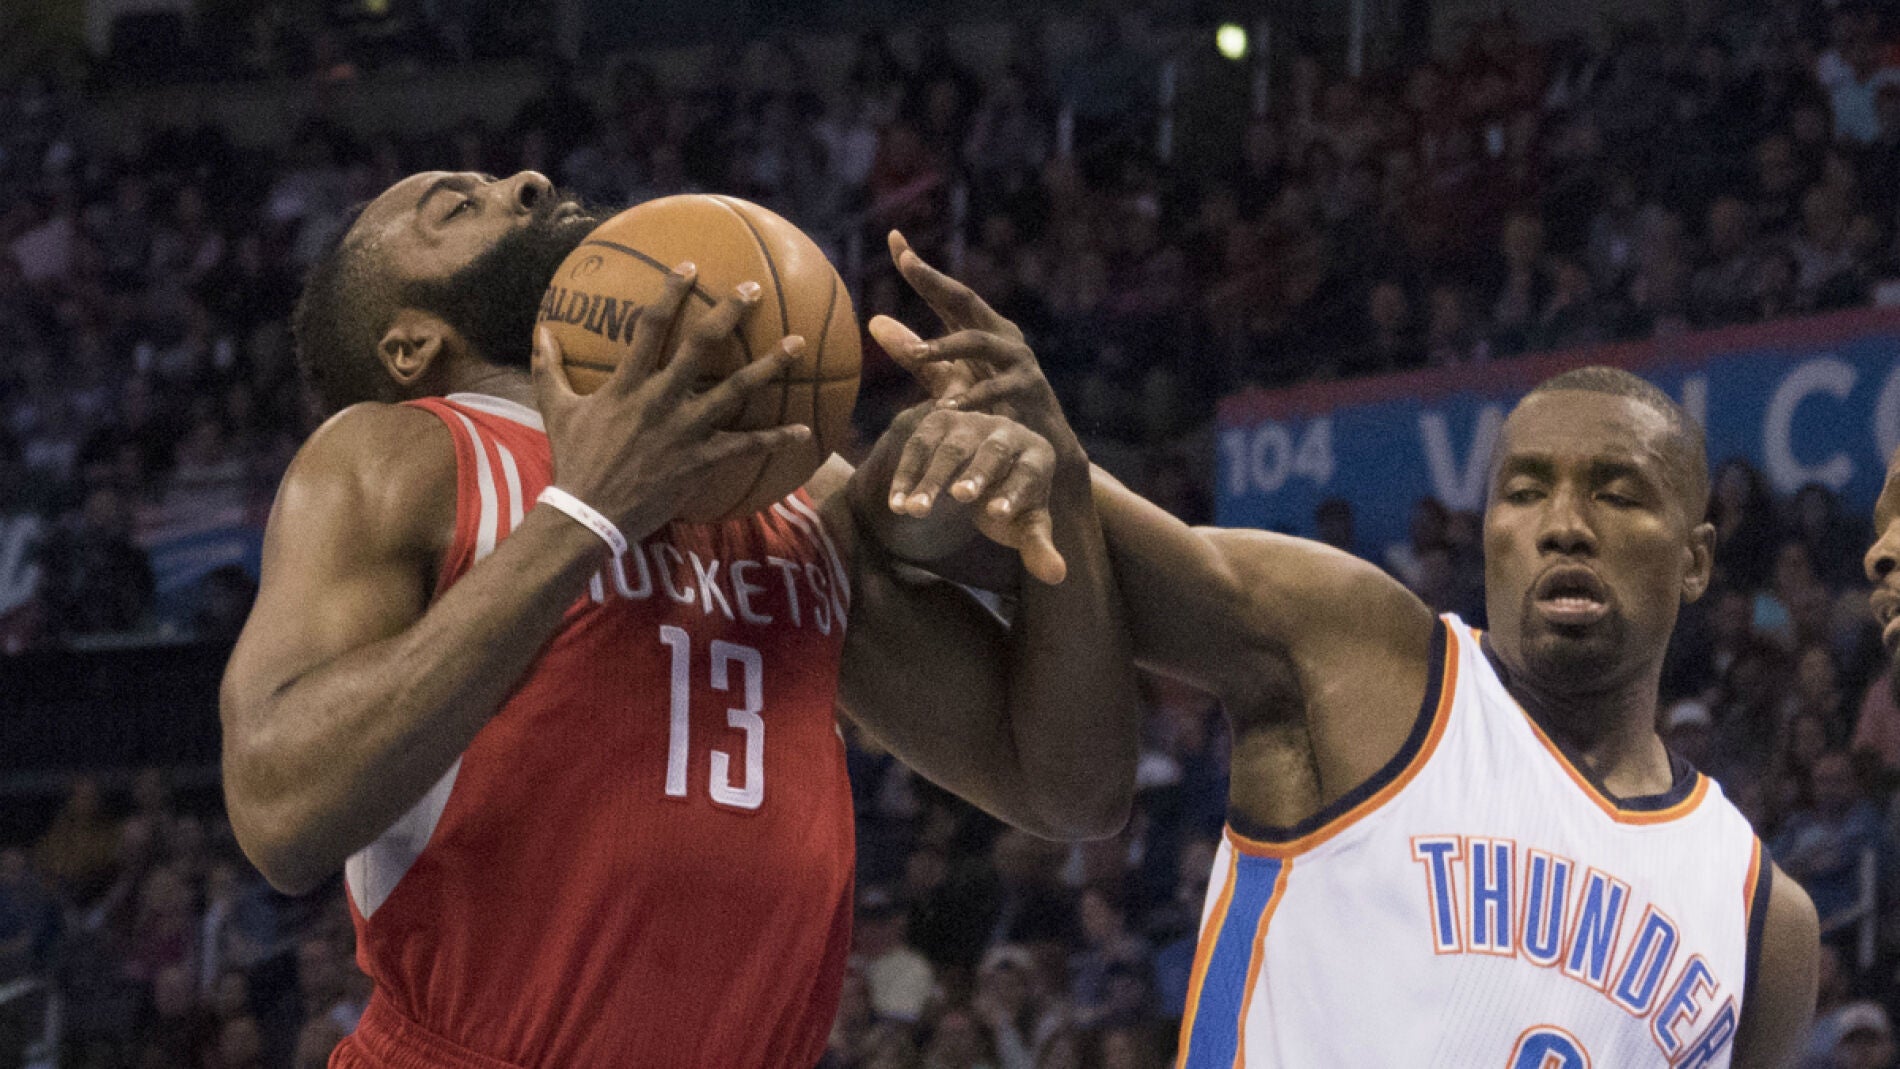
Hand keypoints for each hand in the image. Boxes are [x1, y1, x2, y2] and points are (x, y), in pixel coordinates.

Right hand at [532, 263, 811, 538]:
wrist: (588, 515)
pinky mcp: (701, 461)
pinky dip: (777, 439)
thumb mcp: (555, 409)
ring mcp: (684, 430)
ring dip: (770, 366)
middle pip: (701, 346)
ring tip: (798, 344)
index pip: (650, 326)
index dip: (670, 293)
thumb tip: (539, 330)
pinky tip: (806, 431)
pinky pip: (746, 447)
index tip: (689, 266)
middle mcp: (660, 400)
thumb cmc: (574, 460)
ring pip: (735, 390)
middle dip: (728, 313)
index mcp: (627, 384)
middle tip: (754, 289)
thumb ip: (547, 367)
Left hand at [868, 231, 1078, 460]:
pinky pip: (997, 388)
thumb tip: (873, 322)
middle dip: (936, 281)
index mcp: (978, 328)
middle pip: (966, 299)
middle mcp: (1000, 334)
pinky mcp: (1029, 387)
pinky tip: (946, 406)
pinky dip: (971, 397)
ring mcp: (1018, 358)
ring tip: (916, 354)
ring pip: (979, 341)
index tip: (894, 237)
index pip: (945, 293)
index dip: (920, 269)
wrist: (1037, 444)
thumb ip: (913, 352)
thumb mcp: (945, 377)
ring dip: (945, 346)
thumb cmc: (989, 406)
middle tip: (908, 264)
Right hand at [886, 407, 1066, 584]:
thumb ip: (1038, 548)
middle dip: (977, 473)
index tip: (997, 514)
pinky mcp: (938, 423)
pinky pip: (919, 447)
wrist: (982, 472)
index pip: (1029, 473)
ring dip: (932, 478)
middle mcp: (1006, 432)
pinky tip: (896, 506)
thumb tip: (1057, 577)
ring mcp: (971, 424)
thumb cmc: (1008, 503)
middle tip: (961, 497)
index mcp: (1036, 455)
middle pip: (993, 452)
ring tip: (915, 511)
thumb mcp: (1025, 525)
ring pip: (951, 449)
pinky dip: (906, 475)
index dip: (1014, 492)